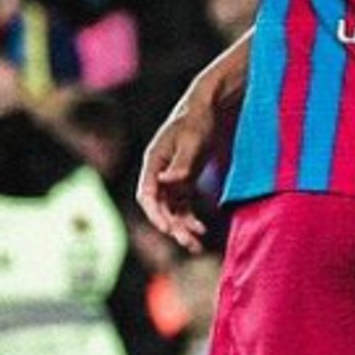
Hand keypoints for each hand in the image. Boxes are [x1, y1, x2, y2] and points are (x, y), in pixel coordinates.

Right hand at [136, 102, 220, 250]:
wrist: (207, 108)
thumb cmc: (197, 121)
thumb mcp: (192, 141)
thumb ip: (180, 164)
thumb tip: (166, 181)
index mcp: (153, 162)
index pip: (148, 195)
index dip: (156, 214)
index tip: (168, 229)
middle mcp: (157, 173)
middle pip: (159, 207)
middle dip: (171, 226)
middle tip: (187, 242)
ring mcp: (170, 179)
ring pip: (171, 210)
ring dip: (181, 228)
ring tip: (195, 245)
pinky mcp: (183, 181)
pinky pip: (182, 206)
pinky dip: (190, 218)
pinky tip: (201, 230)